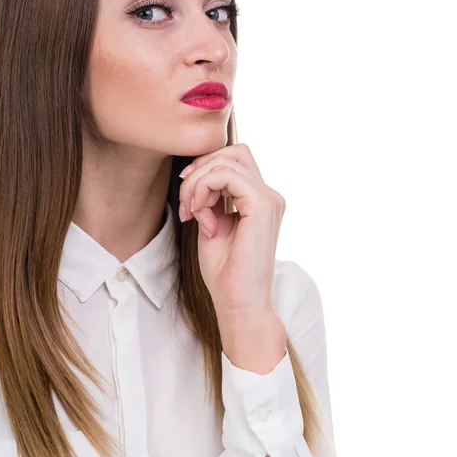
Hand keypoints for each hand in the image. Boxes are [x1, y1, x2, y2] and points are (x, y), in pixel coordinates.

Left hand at [178, 143, 285, 317]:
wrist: (238, 304)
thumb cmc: (225, 273)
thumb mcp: (213, 224)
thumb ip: (212, 197)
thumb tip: (200, 174)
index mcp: (260, 200)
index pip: (234, 160)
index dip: (205, 168)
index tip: (187, 197)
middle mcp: (269, 195)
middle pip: (233, 152)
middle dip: (200, 169)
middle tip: (186, 203)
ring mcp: (269, 199)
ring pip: (226, 161)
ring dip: (197, 183)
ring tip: (191, 213)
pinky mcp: (262, 205)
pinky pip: (225, 176)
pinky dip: (203, 190)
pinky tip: (199, 216)